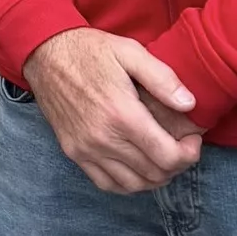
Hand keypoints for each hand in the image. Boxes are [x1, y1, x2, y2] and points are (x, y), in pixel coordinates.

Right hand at [22, 26, 200, 193]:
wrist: (44, 54)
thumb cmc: (89, 50)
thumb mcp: (130, 51)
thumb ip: (163, 78)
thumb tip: (189, 105)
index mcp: (122, 114)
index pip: (168, 157)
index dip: (189, 153)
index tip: (192, 139)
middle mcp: (103, 138)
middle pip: (155, 174)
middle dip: (177, 164)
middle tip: (180, 146)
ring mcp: (85, 148)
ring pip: (133, 185)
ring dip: (155, 177)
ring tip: (161, 156)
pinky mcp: (73, 151)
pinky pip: (107, 184)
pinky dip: (128, 183)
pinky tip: (136, 167)